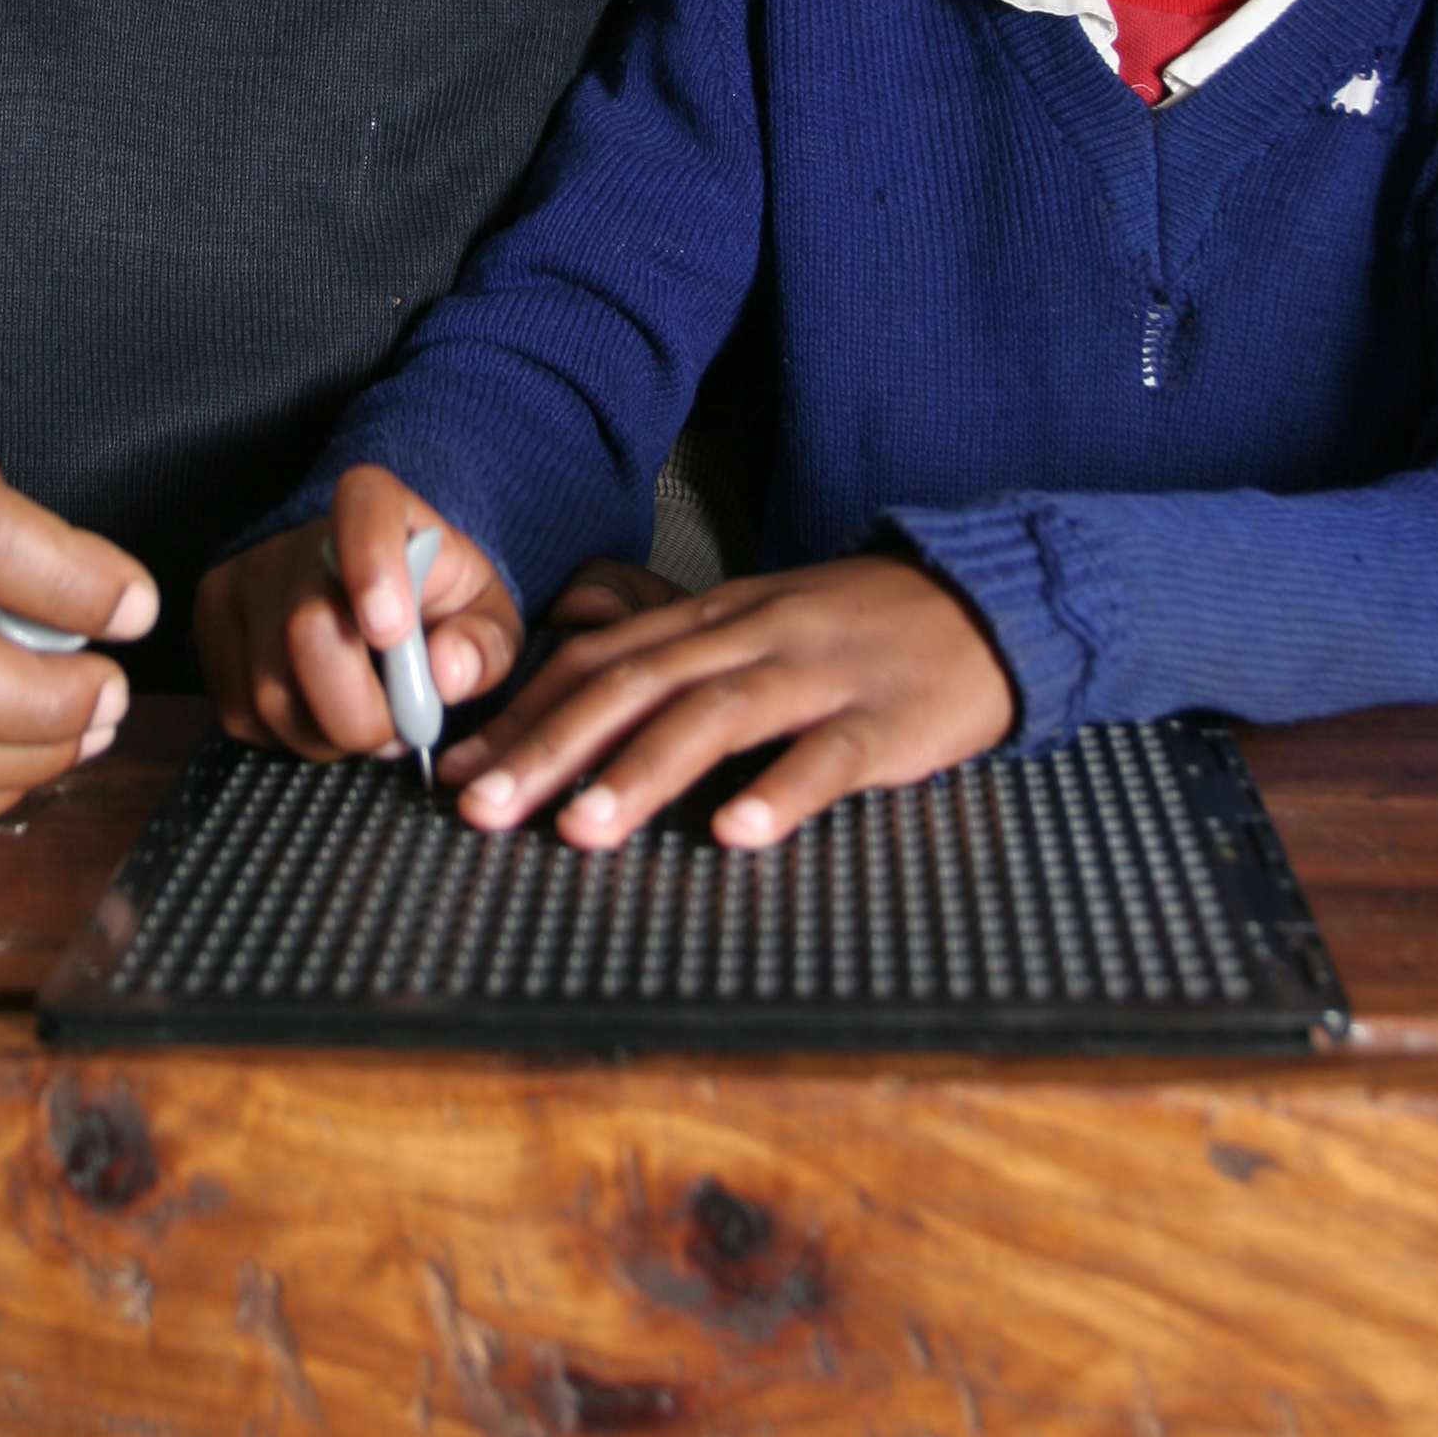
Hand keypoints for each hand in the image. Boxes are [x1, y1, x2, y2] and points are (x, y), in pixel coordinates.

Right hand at [194, 462, 521, 761]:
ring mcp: (243, 577)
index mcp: (375, 505)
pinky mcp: (211, 622)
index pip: (364, 512)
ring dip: (326, 735)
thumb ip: (483, 644)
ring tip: (364, 722)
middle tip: (399, 729)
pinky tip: (319, 717)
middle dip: (361, 712)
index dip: (373, 567)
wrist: (369, 586)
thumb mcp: (483, 613)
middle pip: (308, 632)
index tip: (392, 628)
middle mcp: (295, 537)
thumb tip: (449, 675)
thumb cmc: (432, 598)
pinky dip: (286, 738)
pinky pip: (239, 711)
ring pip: (269, 690)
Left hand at [442, 556, 1014, 849]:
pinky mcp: (886, 720)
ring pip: (715, 718)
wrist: (980, 602)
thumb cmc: (854, 626)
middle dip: (549, 750)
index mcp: (712, 618)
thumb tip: (574, 643)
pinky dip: (780, 792)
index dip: (523, 714)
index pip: (598, 660)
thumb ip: (671, 639)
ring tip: (580, 831)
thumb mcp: (753, 616)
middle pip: (634, 687)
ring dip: (641, 774)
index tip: (457, 771)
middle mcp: (750, 636)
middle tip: (481, 810)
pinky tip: (738, 834)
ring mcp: (819, 674)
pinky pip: (829, 757)